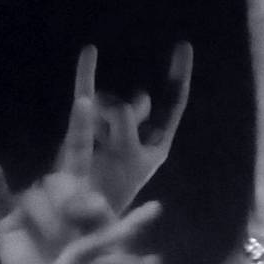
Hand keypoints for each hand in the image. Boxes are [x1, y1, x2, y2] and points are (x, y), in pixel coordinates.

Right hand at [0, 92, 113, 263]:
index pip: (80, 151)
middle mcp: (53, 192)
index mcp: (82, 191)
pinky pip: (0, 199)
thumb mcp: (106, 244)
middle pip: (59, 176)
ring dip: (49, 222)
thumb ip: (103, 220)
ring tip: (55, 247)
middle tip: (73, 227)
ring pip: (38, 196)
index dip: (81, 125)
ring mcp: (28, 205)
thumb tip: (86, 201)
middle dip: (67, 200)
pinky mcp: (6, 221)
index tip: (85, 100)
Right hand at [72, 42, 193, 215]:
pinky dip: (87, 75)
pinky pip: (86, 96)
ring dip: (103, 110)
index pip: (173, 103)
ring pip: (111, 102)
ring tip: (94, 139)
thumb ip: (125, 127)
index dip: (178, 76)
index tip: (183, 46)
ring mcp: (108, 128)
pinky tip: (90, 51)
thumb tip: (112, 102)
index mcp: (156, 144)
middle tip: (112, 129)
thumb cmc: (113, 194)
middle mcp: (135, 132)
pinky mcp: (81, 127)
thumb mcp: (129, 160)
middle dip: (125, 108)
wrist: (80, 217)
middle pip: (138, 103)